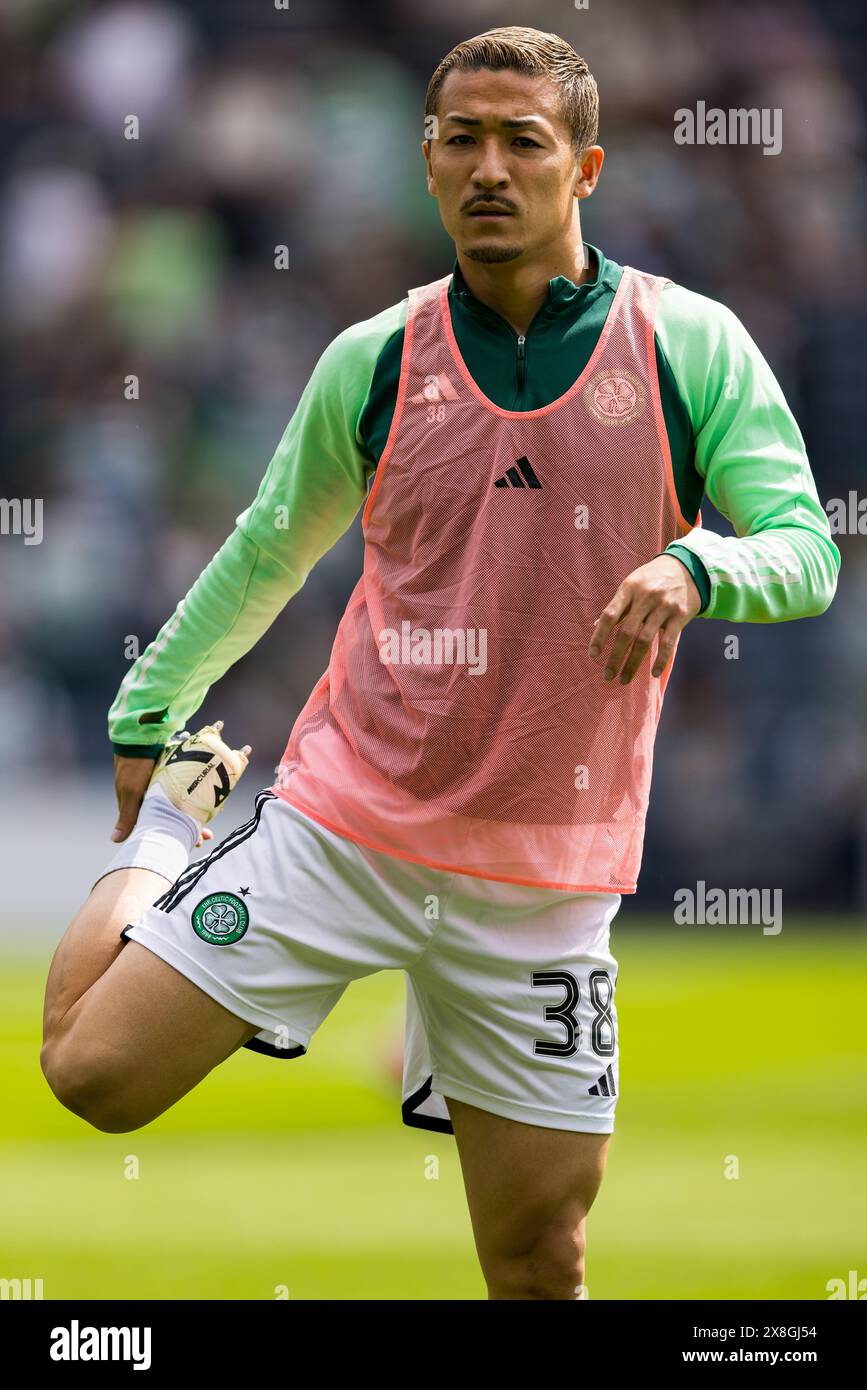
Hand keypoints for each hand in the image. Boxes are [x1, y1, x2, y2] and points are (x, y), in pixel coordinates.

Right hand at [111, 755, 213, 846]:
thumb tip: (116, 841)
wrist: (141, 735)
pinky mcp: (168, 777)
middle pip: (171, 820)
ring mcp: (159, 788)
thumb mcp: (131, 791)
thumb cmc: (134, 765)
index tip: (194, 845)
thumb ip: (127, 815)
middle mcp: (149, 800)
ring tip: (207, 826)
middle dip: (188, 829)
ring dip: (191, 816)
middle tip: (206, 837)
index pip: (157, 829)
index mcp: (139, 808)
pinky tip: (203, 804)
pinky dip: (190, 801)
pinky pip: (181, 794)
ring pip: (178, 808)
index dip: (174, 837)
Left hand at [588, 554, 700, 685]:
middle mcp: (646, 597)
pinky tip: (653, 673)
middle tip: (607, 676)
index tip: (593, 656)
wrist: (687, 567)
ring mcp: (664, 607)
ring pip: (645, 641)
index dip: (599, 637)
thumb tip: (596, 626)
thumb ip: (617, 606)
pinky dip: (661, 660)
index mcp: (629, 589)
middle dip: (615, 657)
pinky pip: (669, 642)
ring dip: (633, 663)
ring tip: (624, 679)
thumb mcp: (631, 585)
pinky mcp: (680, 616)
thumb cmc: (652, 579)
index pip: (609, 616)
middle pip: (626, 632)